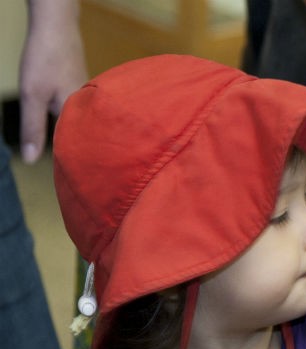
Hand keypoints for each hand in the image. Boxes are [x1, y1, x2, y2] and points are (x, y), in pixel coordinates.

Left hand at [19, 0, 86, 163]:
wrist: (57, 23)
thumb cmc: (46, 57)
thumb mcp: (32, 94)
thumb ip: (32, 128)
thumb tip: (30, 160)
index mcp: (81, 112)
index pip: (80, 146)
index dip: (75, 163)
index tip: (74, 182)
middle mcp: (90, 107)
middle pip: (86, 137)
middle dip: (82, 153)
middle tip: (79, 174)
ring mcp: (88, 97)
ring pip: (86, 124)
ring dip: (81, 136)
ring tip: (79, 155)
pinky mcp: (84, 88)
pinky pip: (85, 112)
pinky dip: (80, 121)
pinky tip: (74, 126)